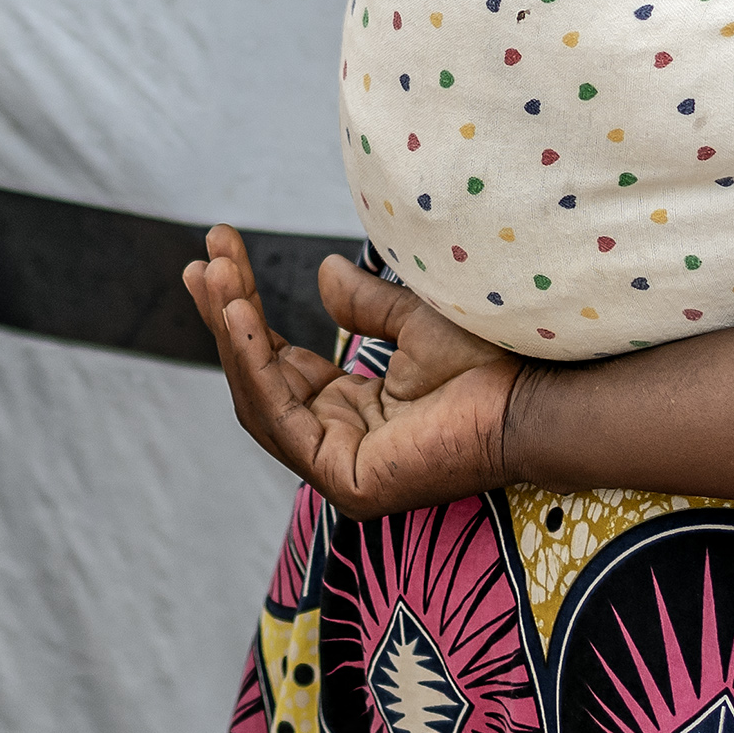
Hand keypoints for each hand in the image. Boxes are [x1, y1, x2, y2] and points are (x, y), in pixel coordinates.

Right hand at [182, 228, 516, 520]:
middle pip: (260, 379)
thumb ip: (366, 306)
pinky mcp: (346, 481)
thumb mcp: (414, 322)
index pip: (280, 363)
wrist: (530, 393)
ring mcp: (339, 469)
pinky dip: (256, 364)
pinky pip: (283, 419)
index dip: (247, 311)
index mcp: (351, 414)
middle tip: (203, 259)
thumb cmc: (491, 362)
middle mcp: (338, 443)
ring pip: (262, 399)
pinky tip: (241, 316)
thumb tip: (323, 271)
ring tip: (215, 276)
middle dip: (227, 317)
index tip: (222, 251)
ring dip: (233, 335)